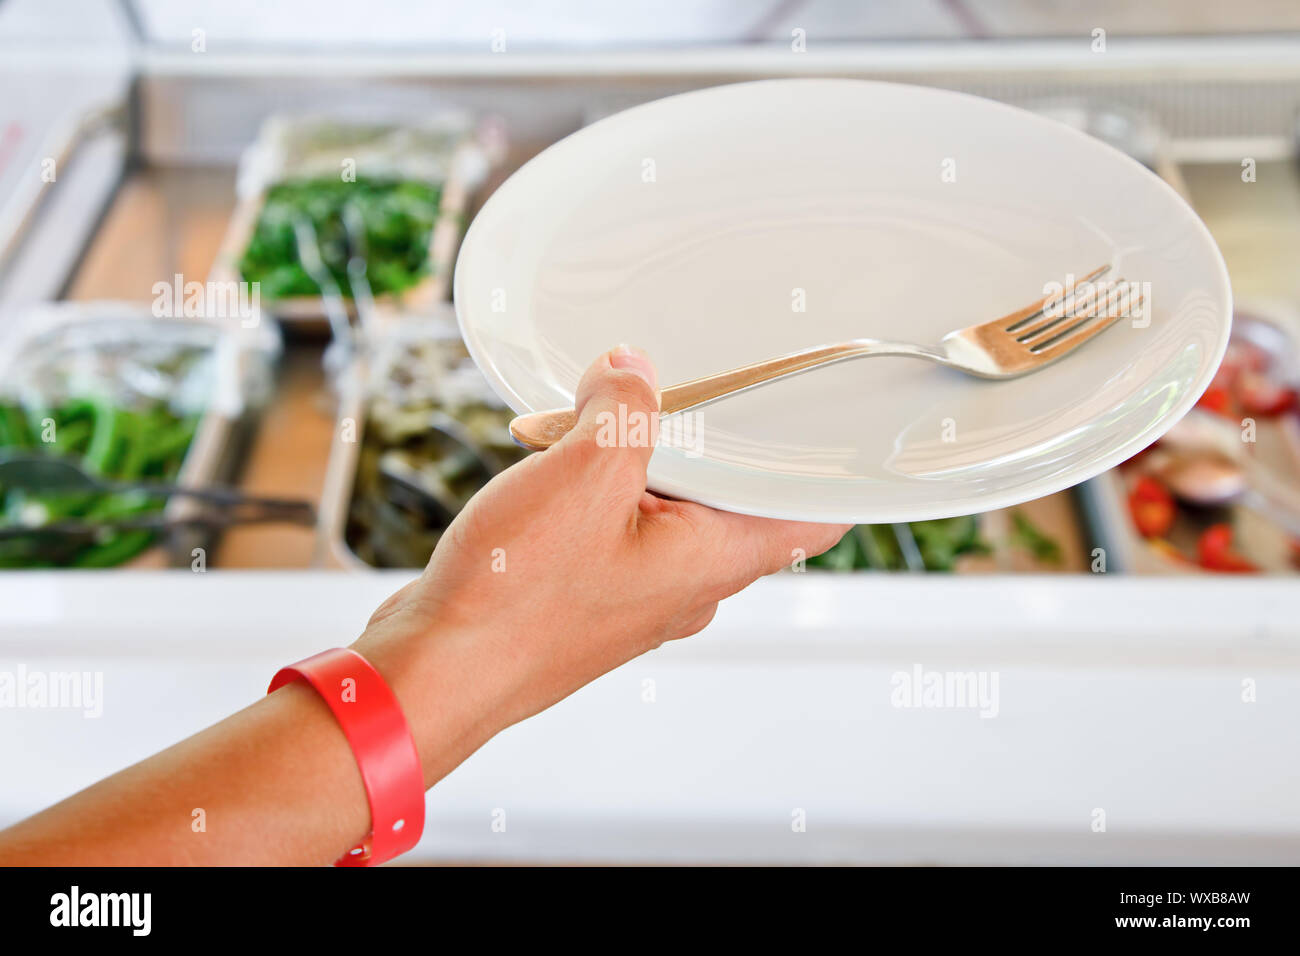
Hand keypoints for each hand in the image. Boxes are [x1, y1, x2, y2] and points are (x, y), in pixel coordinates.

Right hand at [354, 346, 849, 785]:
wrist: (435, 672)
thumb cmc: (518, 596)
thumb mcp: (586, 474)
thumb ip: (624, 410)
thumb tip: (630, 374)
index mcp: (715, 560)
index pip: (814, 518)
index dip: (830, 467)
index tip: (825, 415)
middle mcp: (687, 586)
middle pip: (730, 499)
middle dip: (704, 439)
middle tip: (674, 387)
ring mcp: (635, 595)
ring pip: (663, 509)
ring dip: (636, 461)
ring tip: (593, 420)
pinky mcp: (586, 596)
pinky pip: (611, 527)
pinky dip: (594, 490)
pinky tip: (551, 463)